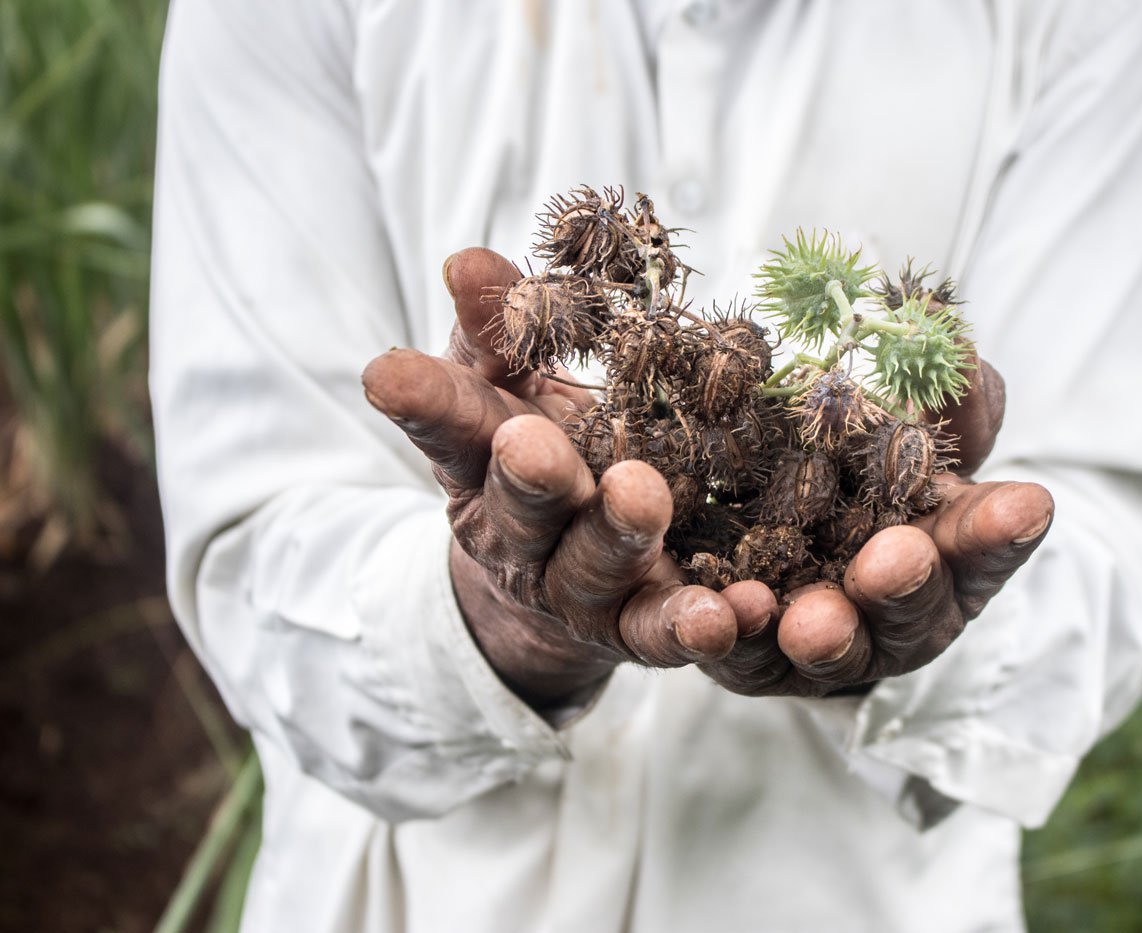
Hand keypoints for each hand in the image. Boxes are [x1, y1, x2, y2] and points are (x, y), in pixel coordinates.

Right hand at [362, 248, 739, 709]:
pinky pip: (664, 632)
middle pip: (523, 508)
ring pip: (593, 568)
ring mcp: (578, 591)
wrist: (555, 586)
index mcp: (482, 466)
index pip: (447, 425)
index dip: (420, 402)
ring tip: (641, 498)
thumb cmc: (540, 454)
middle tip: (533, 443)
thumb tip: (467, 260)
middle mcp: (521, 537)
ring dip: (618, 536)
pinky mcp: (637, 631)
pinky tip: (729, 614)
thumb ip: (497, 333)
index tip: (386, 374)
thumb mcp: (510, 390)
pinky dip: (695, 626)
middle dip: (529, 476)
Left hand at [701, 354, 1053, 695]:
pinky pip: (740, 656)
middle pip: (911, 613)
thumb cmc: (856, 475)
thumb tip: (950, 328)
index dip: (1002, 528)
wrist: (750, 533)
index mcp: (945, 557)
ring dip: (825, 633)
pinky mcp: (752, 662)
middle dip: (906, 586)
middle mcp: (896, 617)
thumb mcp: (902, 427)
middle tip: (898, 558)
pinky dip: (731, 637)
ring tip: (808, 617)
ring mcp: (827, 648)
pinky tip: (717, 614)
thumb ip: (938, 393)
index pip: (984, 546)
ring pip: (831, 649)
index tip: (1024, 502)